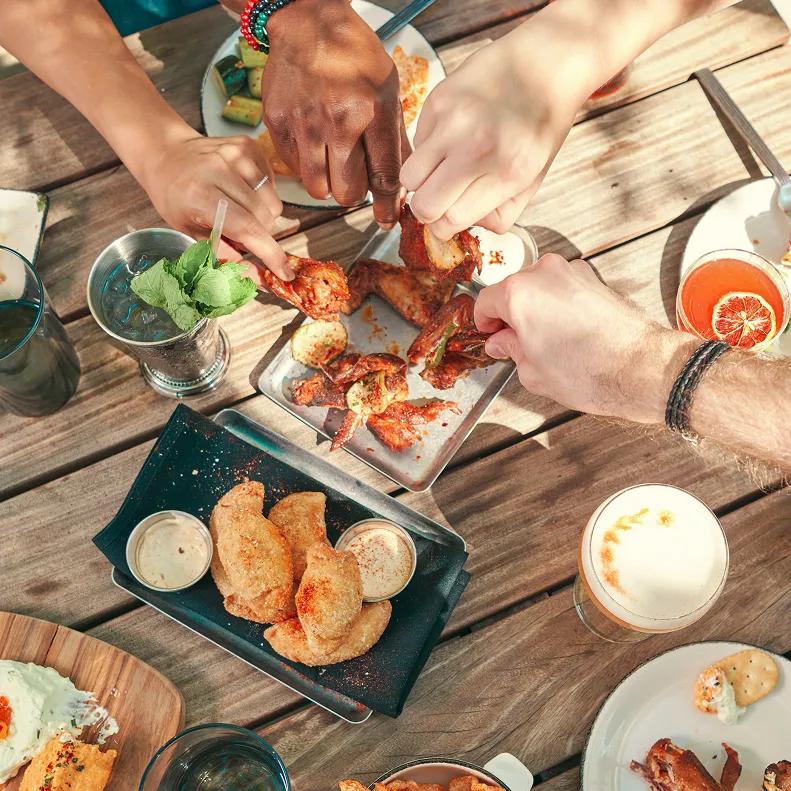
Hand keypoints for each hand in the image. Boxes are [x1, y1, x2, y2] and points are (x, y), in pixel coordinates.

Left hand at [141, 131, 293, 279]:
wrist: (165, 153)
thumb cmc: (175, 198)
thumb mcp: (190, 233)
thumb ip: (225, 256)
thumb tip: (259, 278)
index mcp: (199, 195)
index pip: (247, 227)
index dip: (269, 253)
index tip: (285, 273)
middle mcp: (218, 169)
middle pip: (265, 216)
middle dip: (260, 234)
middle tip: (240, 233)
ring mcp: (235, 153)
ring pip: (273, 202)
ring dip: (262, 215)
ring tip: (240, 210)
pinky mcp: (247, 144)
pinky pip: (272, 183)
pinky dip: (262, 195)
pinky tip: (241, 191)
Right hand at [263, 0, 407, 227]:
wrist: (305, 21)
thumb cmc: (352, 55)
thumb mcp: (387, 89)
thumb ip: (394, 139)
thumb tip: (400, 186)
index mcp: (372, 112)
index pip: (384, 177)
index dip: (388, 205)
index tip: (388, 219)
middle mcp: (337, 121)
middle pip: (348, 193)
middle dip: (354, 192)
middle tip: (353, 177)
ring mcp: (304, 124)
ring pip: (319, 189)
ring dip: (328, 184)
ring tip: (332, 162)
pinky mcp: (278, 125)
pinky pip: (295, 170)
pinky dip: (306, 166)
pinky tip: (312, 143)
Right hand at [400, 29, 582, 240]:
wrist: (544, 63)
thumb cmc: (540, 125)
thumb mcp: (534, 178)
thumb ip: (498, 213)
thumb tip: (456, 225)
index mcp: (507, 173)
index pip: (451, 221)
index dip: (444, 228)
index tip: (445, 223)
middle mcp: (476, 148)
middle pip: (424, 205)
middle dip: (428, 212)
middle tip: (439, 202)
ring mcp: (453, 122)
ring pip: (409, 178)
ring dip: (421, 183)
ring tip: (440, 172)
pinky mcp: (437, 100)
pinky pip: (416, 145)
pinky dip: (428, 150)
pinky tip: (451, 137)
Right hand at [474, 255, 698, 422]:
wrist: (641, 367)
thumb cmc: (591, 371)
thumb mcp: (533, 371)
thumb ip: (511, 350)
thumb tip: (503, 343)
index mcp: (519, 293)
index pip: (486, 300)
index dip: (483, 321)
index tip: (488, 332)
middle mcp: (544, 274)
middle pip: (512, 288)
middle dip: (509, 313)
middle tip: (512, 340)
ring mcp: (572, 273)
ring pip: (539, 286)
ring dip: (534, 307)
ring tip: (541, 339)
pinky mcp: (594, 279)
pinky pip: (562, 288)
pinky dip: (557, 304)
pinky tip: (564, 332)